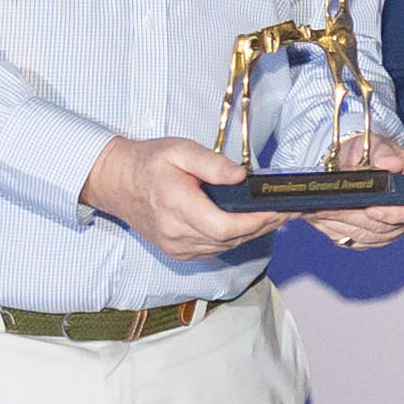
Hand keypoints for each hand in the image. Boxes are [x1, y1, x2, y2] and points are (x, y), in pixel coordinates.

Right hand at [84, 133, 285, 263]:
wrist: (118, 183)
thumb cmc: (149, 163)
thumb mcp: (180, 151)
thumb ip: (212, 164)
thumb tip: (241, 176)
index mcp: (178, 207)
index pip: (225, 227)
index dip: (256, 222)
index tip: (279, 210)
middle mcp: (177, 234)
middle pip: (230, 239)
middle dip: (262, 226)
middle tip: (286, 211)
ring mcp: (177, 247)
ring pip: (225, 247)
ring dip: (250, 234)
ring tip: (272, 216)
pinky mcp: (178, 252)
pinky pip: (214, 249)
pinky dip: (232, 238)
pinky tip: (245, 224)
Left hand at [303, 142, 403, 254]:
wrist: (355, 161)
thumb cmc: (370, 152)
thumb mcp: (376, 145)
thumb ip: (383, 153)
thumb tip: (391, 164)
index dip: (393, 214)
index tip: (372, 210)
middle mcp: (403, 214)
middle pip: (382, 226)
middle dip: (354, 216)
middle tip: (331, 207)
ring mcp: (387, 230)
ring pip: (364, 235)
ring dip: (339, 223)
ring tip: (319, 209)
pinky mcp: (366, 238)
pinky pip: (351, 239)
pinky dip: (332, 228)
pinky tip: (318, 216)